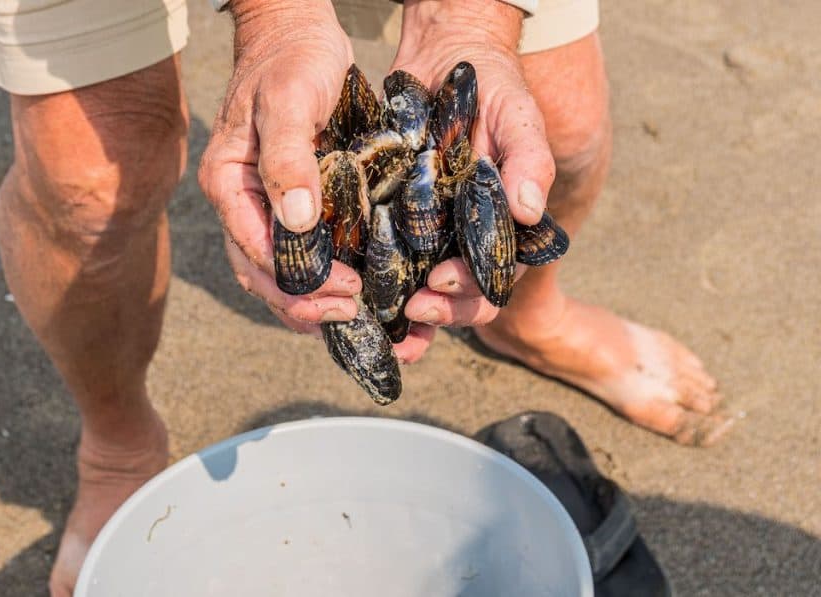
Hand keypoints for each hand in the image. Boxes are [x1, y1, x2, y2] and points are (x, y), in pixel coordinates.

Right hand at [198, 0, 362, 334]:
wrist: (297, 34)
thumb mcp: (288, 101)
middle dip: (304, 302)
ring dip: (312, 299)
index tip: (344, 292)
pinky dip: (322, 276)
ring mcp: (265, 206)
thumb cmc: (291, 60)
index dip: (297, 281)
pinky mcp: (292, 202)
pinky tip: (353, 289)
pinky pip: (300, 251)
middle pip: (262, 273)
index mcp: (228, 184)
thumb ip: (288, 159)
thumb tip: (299, 222)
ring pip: (279, 271)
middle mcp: (242, 203)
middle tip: (352, 313)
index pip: (256, 250)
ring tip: (355, 314)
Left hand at [388, 0, 554, 354]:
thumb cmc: (492, 89)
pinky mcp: (393, 221)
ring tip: (375, 314)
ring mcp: (429, 235)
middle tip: (409, 306)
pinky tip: (348, 287)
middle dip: (437, 311)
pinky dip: (369, 281)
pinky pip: (383, 259)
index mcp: (501, 228)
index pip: (493, 279)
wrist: (445, 58)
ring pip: (419, 291)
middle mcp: (466, 240)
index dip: (470, 290)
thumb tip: (528, 210)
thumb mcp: (516, 117)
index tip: (438, 280)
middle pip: (458, 299)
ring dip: (400, 312)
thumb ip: (530, 160)